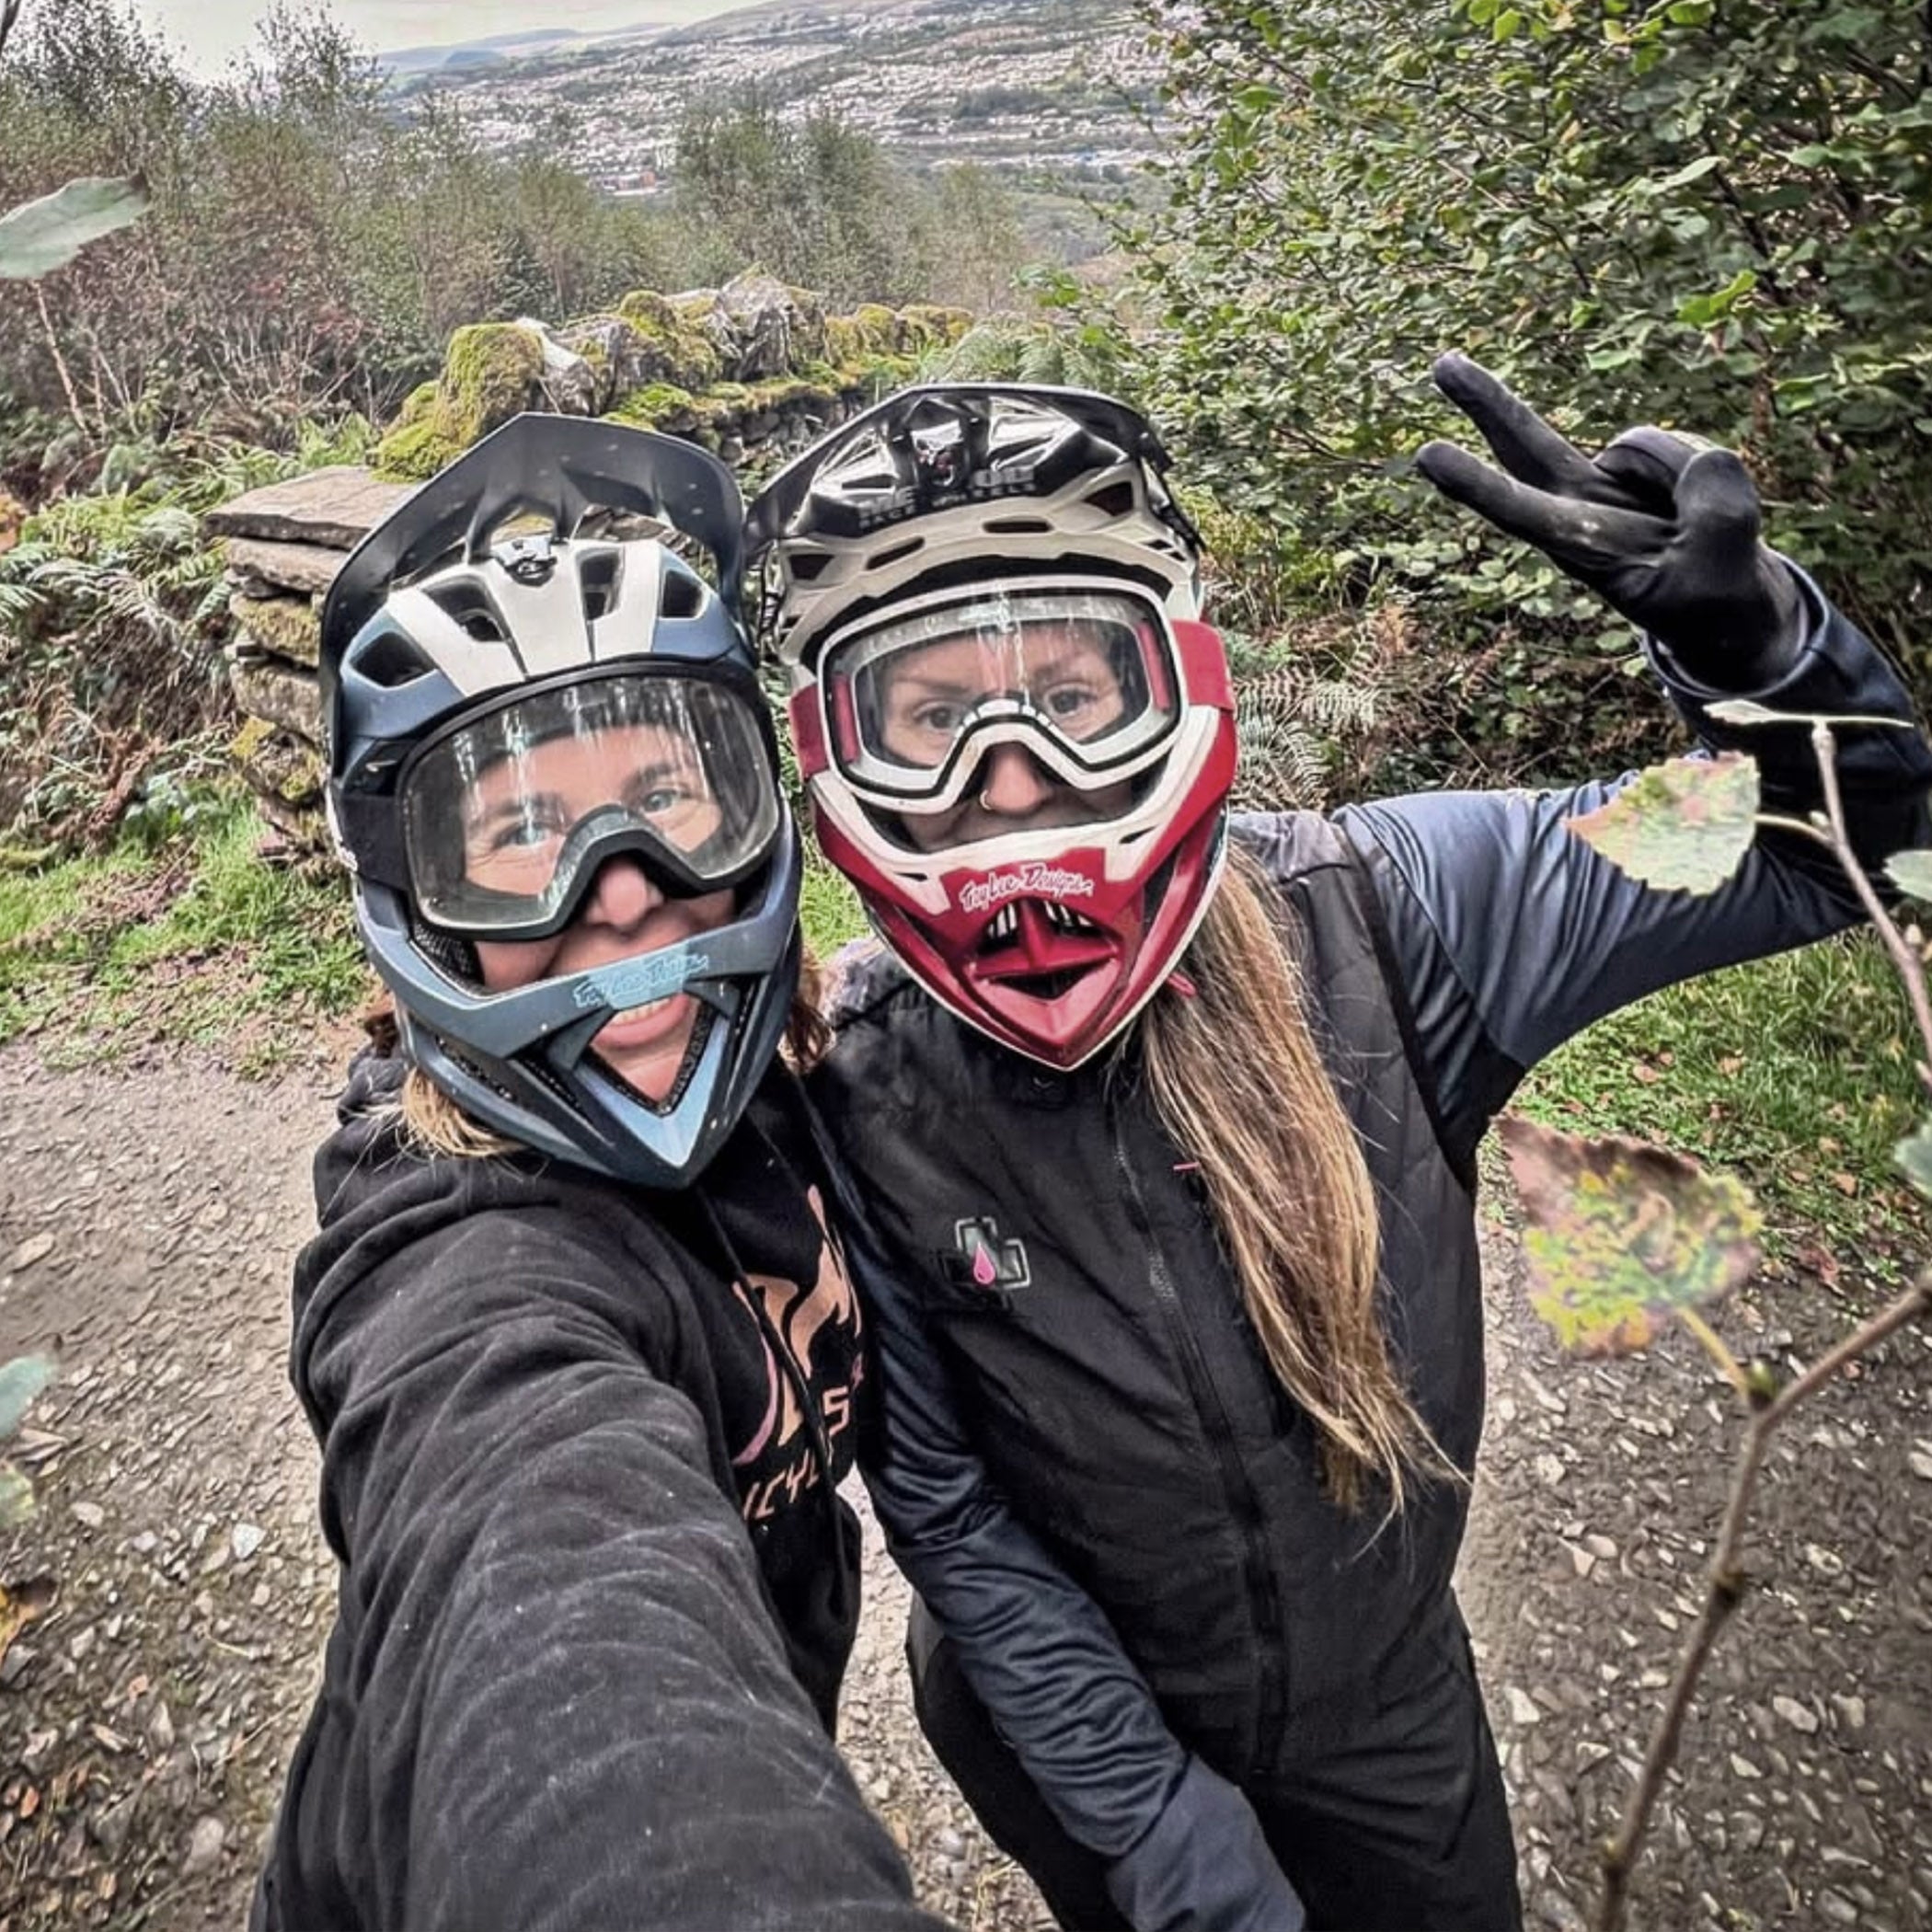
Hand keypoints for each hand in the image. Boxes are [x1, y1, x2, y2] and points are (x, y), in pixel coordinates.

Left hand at [1415, 354, 1801, 678]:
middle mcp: (1577, 507)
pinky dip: (1702, 473)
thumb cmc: (1709, 600)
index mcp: (1580, 550)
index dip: (1477, 484)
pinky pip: (1688, 447)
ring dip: (1683, 478)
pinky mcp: (1641, 461)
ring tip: (1691, 532)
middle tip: (1441, 365)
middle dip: (1487, 402)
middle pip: (1527, 443)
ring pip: (1649, 446)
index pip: (1520, 510)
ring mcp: (1607, 479)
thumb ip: (1714, 509)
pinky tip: (1697, 508)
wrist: (1726, 602)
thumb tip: (1696, 458)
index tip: (1427, 455)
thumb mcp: (1719, 573)